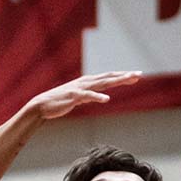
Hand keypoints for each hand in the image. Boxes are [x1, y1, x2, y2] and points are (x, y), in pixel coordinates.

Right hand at [26, 71, 142, 119]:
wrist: (42, 105)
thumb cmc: (60, 102)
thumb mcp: (79, 97)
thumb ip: (90, 95)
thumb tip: (100, 97)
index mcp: (87, 82)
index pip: (108, 77)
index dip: (122, 76)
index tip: (136, 75)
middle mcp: (86, 82)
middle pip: (109, 77)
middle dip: (124, 75)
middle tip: (139, 74)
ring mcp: (80, 88)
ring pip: (102, 83)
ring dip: (116, 81)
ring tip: (129, 79)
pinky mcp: (73, 96)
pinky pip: (87, 96)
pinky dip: (97, 96)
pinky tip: (106, 99)